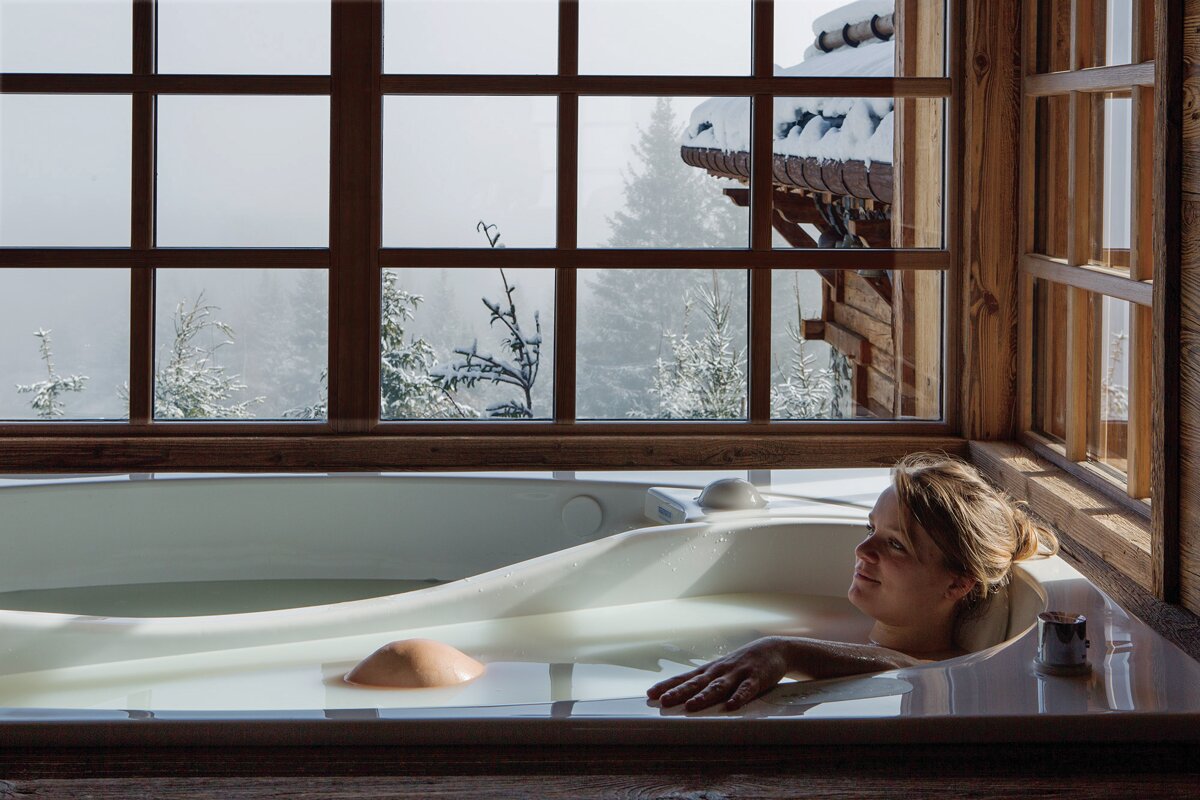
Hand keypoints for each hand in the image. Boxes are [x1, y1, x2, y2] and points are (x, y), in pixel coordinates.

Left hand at [646, 637, 790, 711]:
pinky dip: (739, 697)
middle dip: (679, 692)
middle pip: (697, 683)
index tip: (651, 694)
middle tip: (664, 701)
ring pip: (718, 687)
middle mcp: (720, 671)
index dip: (668, 686)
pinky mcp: (756, 679)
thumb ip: (705, 682)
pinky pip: (746, 689)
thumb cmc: (742, 663)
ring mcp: (737, 674)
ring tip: (691, 706)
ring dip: (704, 696)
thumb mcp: (721, 670)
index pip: (685, 678)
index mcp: (710, 670)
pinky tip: (732, 705)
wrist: (773, 648)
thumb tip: (683, 694)